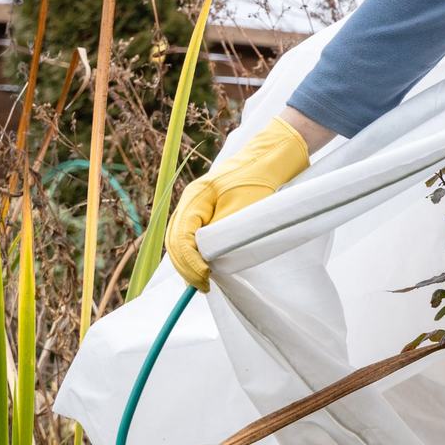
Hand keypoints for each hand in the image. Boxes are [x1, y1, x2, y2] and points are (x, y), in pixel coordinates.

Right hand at [165, 116, 309, 290]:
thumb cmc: (259, 180)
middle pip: (175, 240)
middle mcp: (190, 201)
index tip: (205, 278)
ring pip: (181, 239)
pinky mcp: (206, 210)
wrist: (269, 158)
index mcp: (195, 198)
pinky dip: (194, 253)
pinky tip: (204, 268)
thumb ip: (223, 232)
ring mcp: (196, 205)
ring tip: (201, 282)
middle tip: (203, 286)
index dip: (190, 262)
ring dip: (188, 262)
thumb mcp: (243, 208)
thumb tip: (208, 259)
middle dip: (186, 266)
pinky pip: (191, 235)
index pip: (181, 237)